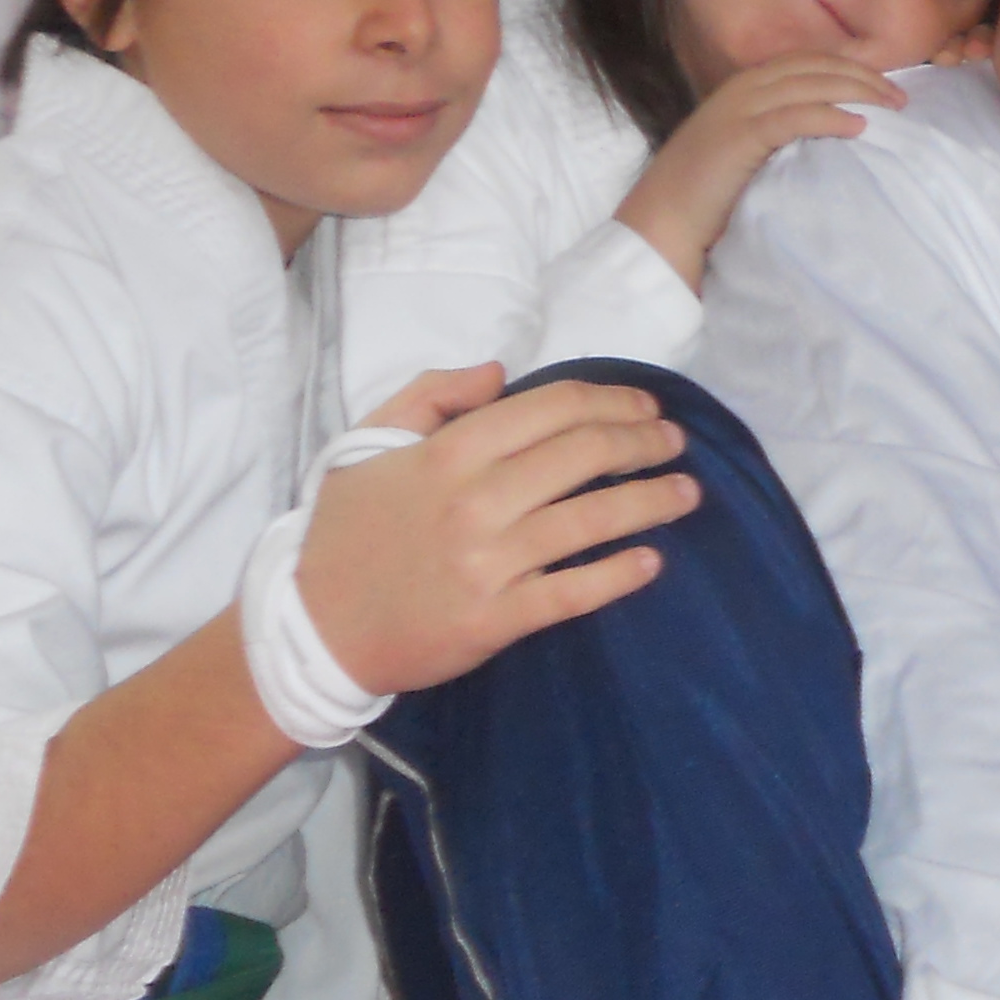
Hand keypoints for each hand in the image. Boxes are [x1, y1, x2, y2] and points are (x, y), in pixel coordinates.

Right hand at [298, 370, 694, 694]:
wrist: (312, 628)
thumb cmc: (345, 533)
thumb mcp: (366, 444)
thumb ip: (428, 396)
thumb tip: (498, 371)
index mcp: (448, 452)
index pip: (553, 408)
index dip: (612, 402)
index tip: (645, 409)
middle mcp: (475, 501)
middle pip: (585, 454)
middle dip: (644, 443)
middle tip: (676, 444)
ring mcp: (489, 562)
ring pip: (593, 519)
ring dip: (652, 501)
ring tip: (687, 493)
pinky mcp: (497, 618)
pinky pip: (575, 592)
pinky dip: (621, 574)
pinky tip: (653, 561)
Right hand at [615, 56, 900, 288]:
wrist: (662, 223)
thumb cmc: (707, 195)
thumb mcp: (746, 150)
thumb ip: (778, 132)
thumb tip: (831, 131)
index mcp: (743, 87)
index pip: (807, 62)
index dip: (850, 68)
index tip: (886, 86)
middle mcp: (741, 89)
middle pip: (814, 67)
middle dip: (863, 77)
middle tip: (902, 98)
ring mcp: (738, 110)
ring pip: (810, 85)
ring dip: (857, 92)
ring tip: (891, 108)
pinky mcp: (740, 137)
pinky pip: (795, 117)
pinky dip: (830, 117)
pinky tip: (859, 126)